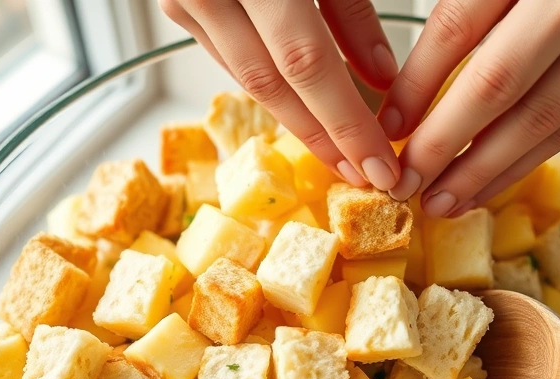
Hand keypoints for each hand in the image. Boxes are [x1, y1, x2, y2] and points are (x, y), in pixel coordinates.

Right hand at [159, 0, 401, 189]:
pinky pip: (231, 56)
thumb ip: (351, 6)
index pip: (305, 63)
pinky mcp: (177, 3)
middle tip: (367, 180)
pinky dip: (273, 86)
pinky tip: (306, 110)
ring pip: (246, 77)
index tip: (383, 168)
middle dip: (323, 140)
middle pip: (271, 85)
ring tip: (342, 157)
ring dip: (297, 122)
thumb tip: (380, 77)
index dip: (345, 123)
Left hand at [381, 0, 559, 216]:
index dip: (417, 82)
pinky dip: (537, 153)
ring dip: (489, 168)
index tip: (388, 124)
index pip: (461, 25)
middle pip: (501, 85)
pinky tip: (501, 176)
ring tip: (446, 199)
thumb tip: (426, 60)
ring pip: (547, 117)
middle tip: (406, 183)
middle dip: (444, 143)